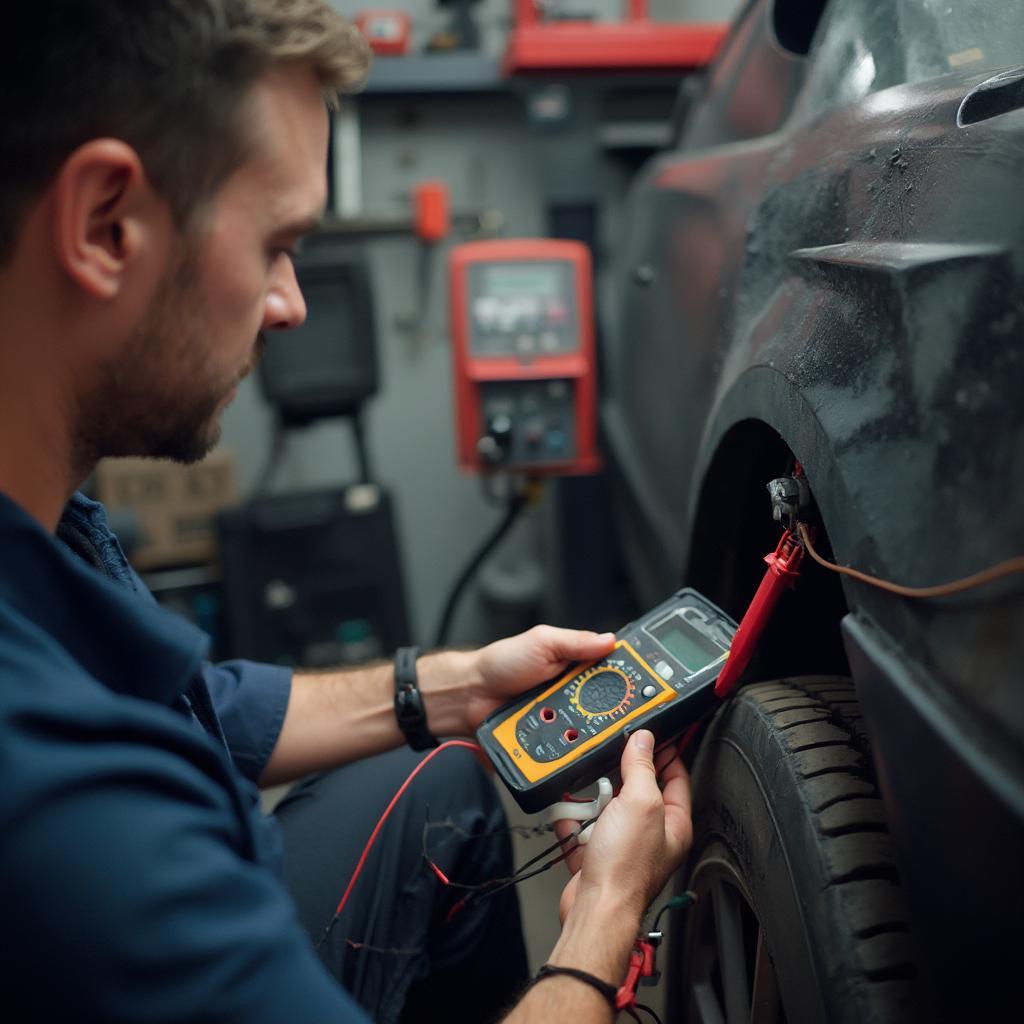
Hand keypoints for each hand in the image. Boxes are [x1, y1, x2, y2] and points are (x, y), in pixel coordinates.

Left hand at [461, 625, 615, 733]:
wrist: (470, 695)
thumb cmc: (501, 663)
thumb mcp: (542, 641)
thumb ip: (575, 641)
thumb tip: (609, 640)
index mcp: (573, 664)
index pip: (608, 671)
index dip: (622, 679)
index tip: (634, 685)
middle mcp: (571, 691)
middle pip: (602, 704)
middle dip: (603, 708)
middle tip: (598, 705)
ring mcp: (561, 716)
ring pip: (587, 729)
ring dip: (582, 727)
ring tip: (571, 720)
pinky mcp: (551, 739)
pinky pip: (567, 746)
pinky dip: (566, 744)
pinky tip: (561, 738)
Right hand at [554, 731, 691, 925]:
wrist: (595, 909)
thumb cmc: (625, 869)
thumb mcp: (639, 802)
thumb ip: (641, 767)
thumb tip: (643, 740)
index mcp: (672, 824)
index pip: (676, 777)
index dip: (664, 753)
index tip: (649, 735)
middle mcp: (651, 836)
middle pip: (636, 790)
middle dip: (617, 780)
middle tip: (609, 770)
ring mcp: (622, 846)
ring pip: (606, 808)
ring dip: (591, 803)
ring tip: (588, 803)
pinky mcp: (597, 856)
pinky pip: (582, 828)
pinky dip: (572, 822)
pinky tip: (568, 817)